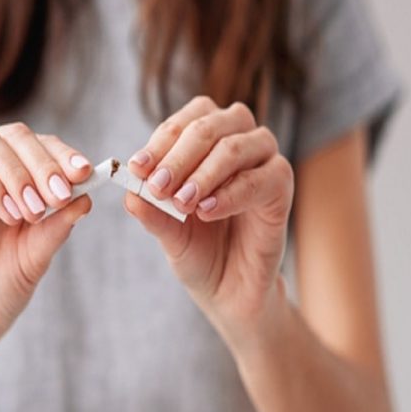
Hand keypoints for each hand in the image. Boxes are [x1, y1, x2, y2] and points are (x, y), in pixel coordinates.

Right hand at [0, 123, 92, 370]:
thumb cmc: (5, 285)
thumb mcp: (40, 253)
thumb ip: (59, 223)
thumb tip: (87, 195)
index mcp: (12, 177)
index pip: (38, 145)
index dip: (62, 153)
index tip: (86, 172)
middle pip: (12, 136)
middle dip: (43, 162)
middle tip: (60, 194)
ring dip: (17, 173)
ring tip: (35, 210)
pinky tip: (11, 215)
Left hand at [125, 96, 293, 348]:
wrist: (229, 290)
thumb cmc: (198, 249)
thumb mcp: (167, 232)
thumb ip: (151, 211)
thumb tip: (129, 193)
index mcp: (207, 139)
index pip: (185, 121)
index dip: (160, 143)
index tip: (137, 169)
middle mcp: (238, 140)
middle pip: (209, 126)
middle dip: (178, 156)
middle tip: (158, 186)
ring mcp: (263, 162)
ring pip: (235, 147)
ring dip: (204, 173)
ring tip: (182, 202)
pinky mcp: (281, 188)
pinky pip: (261, 179)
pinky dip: (230, 193)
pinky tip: (207, 212)